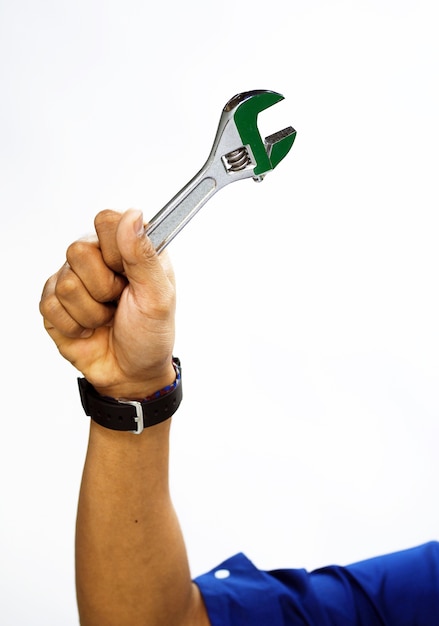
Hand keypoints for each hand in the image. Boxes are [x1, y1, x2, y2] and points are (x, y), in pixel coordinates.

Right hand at [40, 209, 175, 398]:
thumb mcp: (158, 296)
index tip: (129, 276)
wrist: (132, 373)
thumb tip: (132, 215)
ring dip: (92, 312)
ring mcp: (72, 279)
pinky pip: (50, 305)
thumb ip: (144, 255)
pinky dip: (75, 326)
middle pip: (78, 250)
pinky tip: (89, 329)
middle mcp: (98, 258)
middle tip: (119, 301)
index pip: (105, 221)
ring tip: (107, 318)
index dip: (116, 251)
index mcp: (128, 248)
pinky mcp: (53, 302)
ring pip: (66, 283)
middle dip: (104, 288)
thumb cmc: (150, 334)